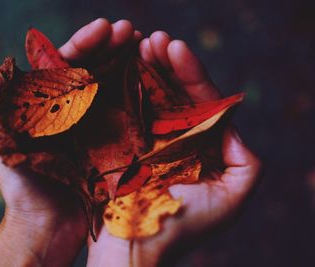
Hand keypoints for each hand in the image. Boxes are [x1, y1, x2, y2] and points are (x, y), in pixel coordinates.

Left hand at [0, 18, 140, 266]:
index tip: (105, 28)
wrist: (46, 228)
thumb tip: (15, 64)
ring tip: (149, 44)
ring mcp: (97, 126)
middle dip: (113, 48)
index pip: (66, 65)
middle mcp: (75, 111)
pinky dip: (142, 96)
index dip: (85, 44)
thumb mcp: (2, 141)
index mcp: (48, 106)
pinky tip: (155, 79)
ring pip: (115, 87)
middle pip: (95, 70)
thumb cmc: (22, 187)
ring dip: (131, 64)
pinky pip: (130, 116)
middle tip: (133, 31)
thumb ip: (5, 105)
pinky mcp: (116, 145)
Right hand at [86, 32, 261, 266]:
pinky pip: (123, 112)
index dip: (190, 74)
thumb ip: (245, 159)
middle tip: (154, 39)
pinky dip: (123, 88)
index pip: (200, 102)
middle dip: (166, 64)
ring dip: (145, 68)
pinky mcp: (119, 144)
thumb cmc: (183, 227)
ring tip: (139, 43)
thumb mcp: (233, 197)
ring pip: (147, 97)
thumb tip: (229, 121)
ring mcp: (144, 140)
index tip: (175, 49)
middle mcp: (173, 140)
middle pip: (173, 93)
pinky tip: (121, 65)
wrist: (134, 247)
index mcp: (199, 147)